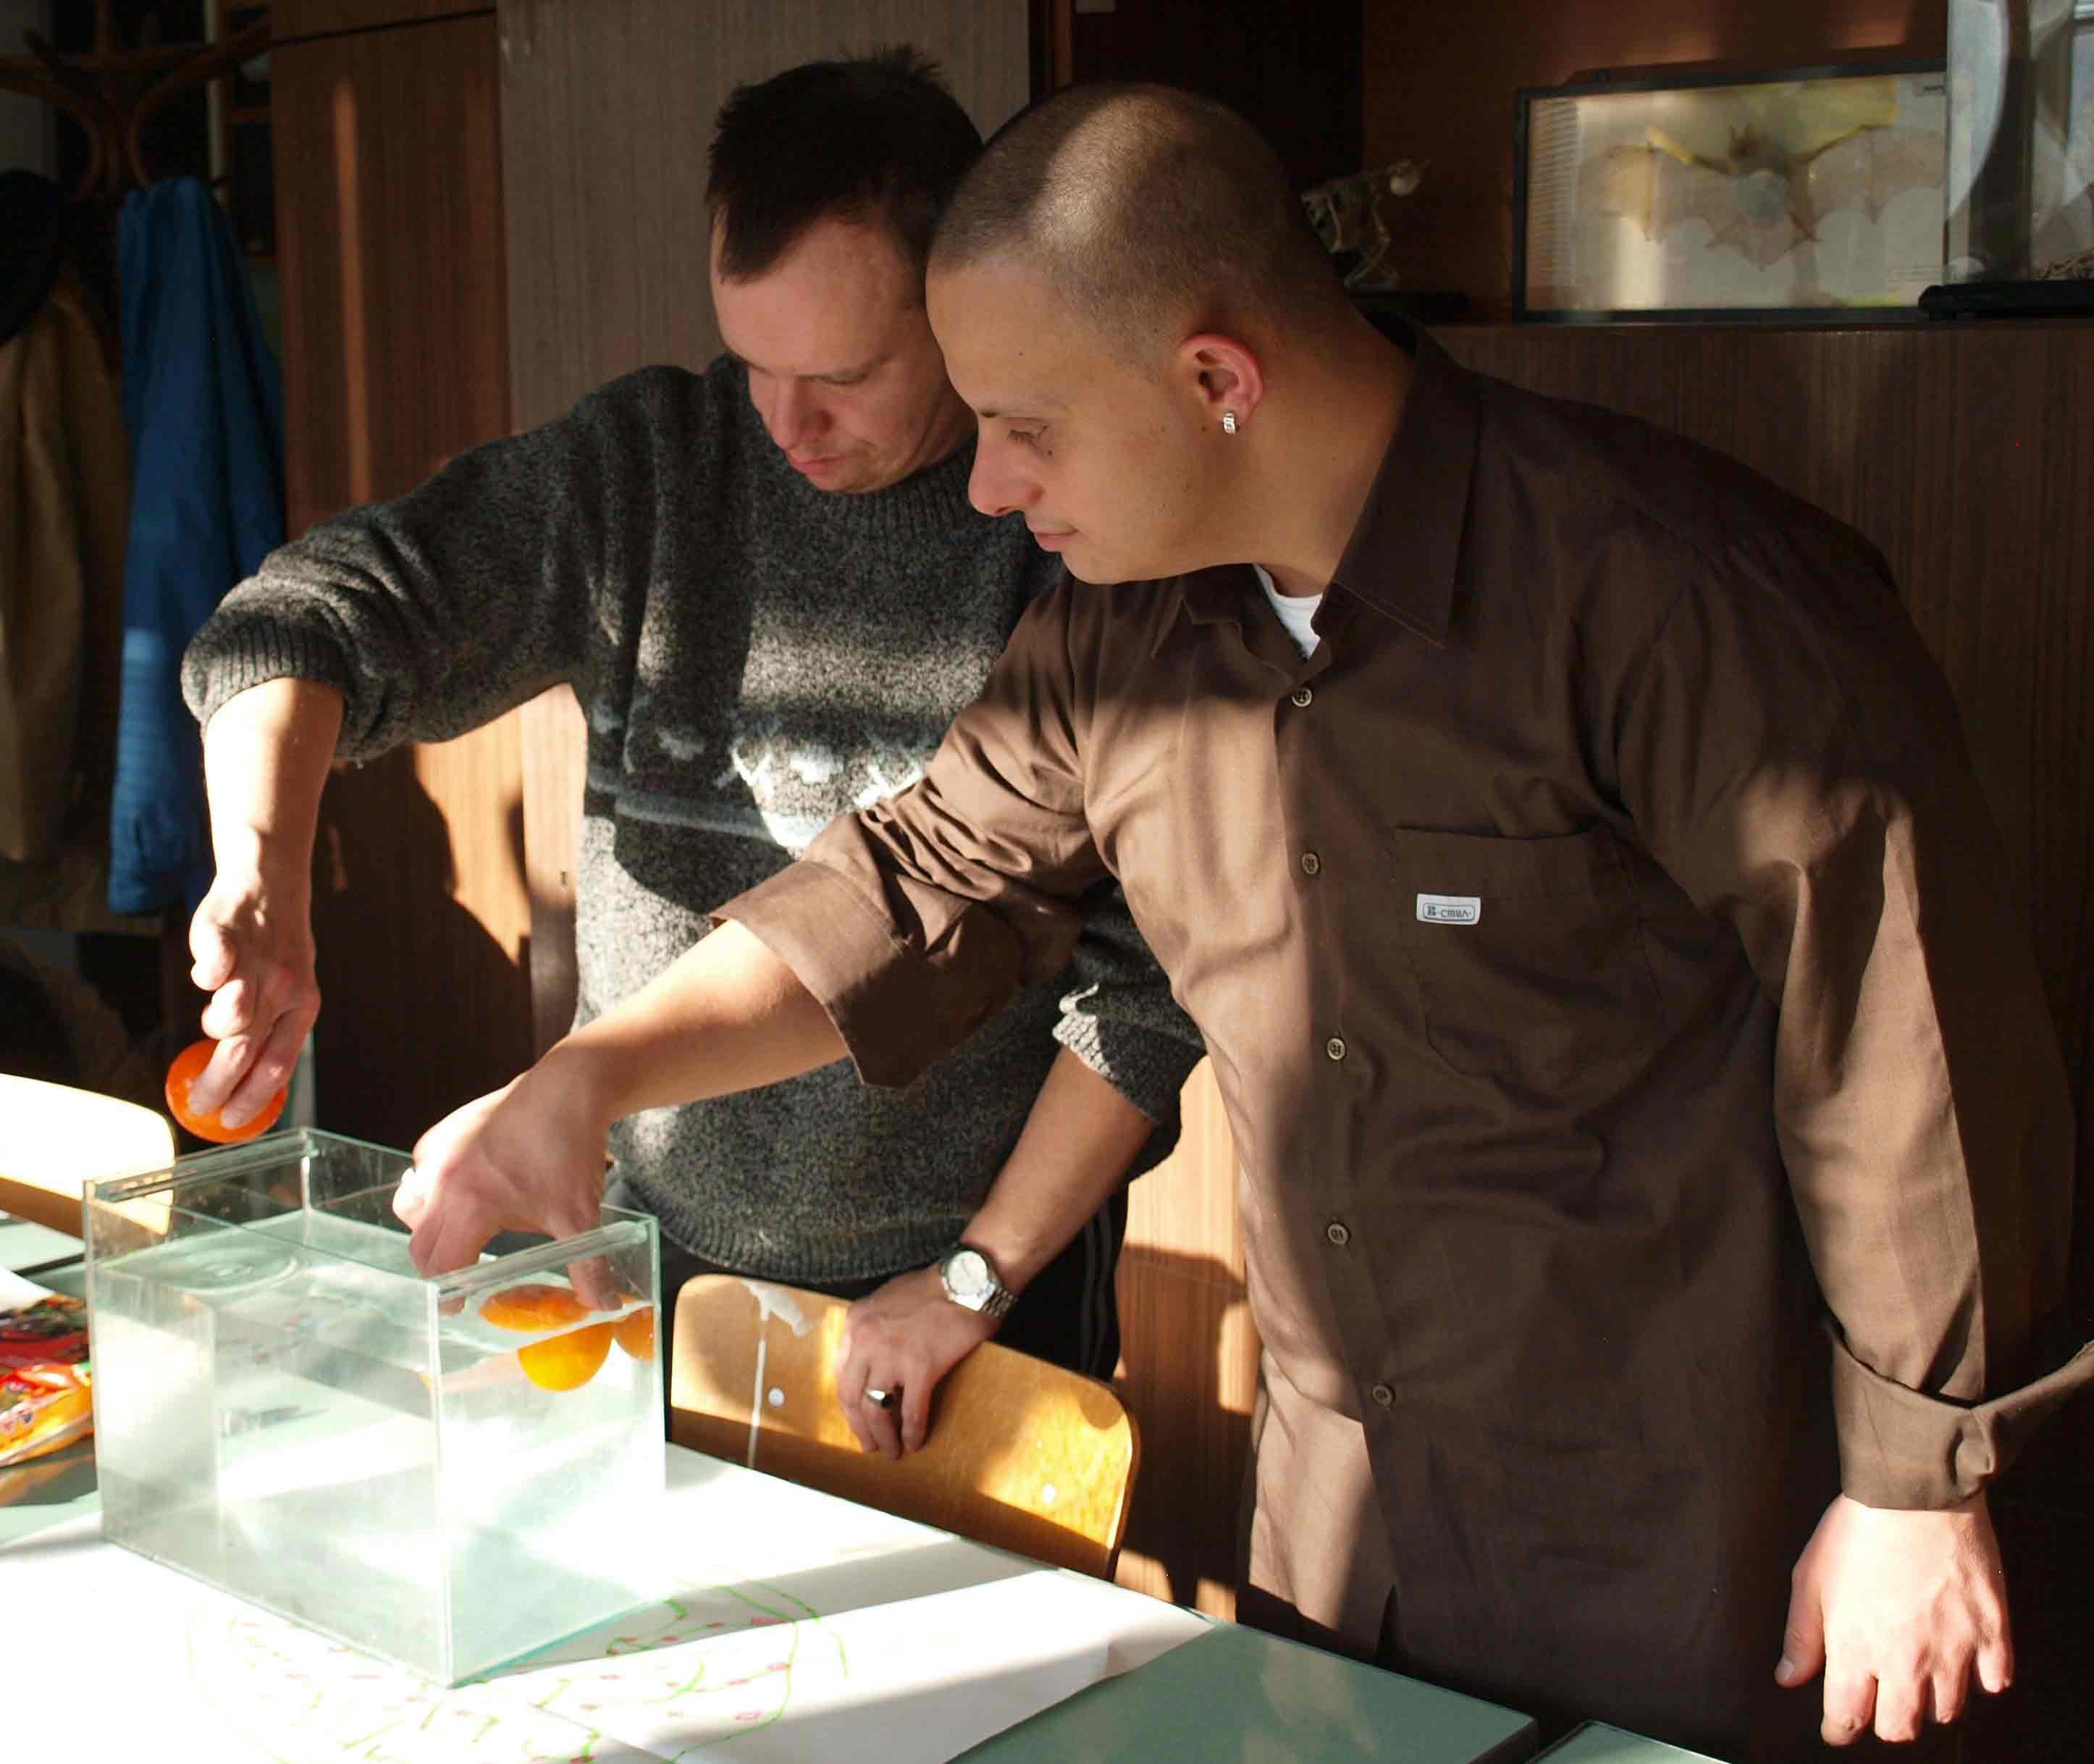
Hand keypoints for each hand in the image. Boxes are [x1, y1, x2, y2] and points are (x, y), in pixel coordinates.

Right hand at [185, 867, 318, 1126]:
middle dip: (218, 1084)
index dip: (253, 1098)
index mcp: (303, 1005)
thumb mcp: (291, 989)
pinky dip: (206, 976)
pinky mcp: (224, 934)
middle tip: (198, 1103)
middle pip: (246, 1050)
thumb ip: (270, 1028)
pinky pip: (212, 966)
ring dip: (216, 1027)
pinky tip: (206, 978)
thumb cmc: (275, 948)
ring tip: (212, 1022)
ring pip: (232, 1013)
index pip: (278, 1064)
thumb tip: (244, 1081)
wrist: (271, 885)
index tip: (228, 1121)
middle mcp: (283, 987)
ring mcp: (255, 961)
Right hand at [392, 1060, 618, 1306]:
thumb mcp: (581, 1214)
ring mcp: (436, 1153)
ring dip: (427, 1228)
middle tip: (459, 1278)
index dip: (448, 1294)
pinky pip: (421, 1174)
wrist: (568, 1088)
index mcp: (471, 1205)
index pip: (442, 1266)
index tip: (457, 1306)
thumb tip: (603, 1306)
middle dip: (437, 1267)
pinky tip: (464, 1191)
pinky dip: (432, 1190)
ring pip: (410, 1207)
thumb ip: (587, 1265)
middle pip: (420, 1243)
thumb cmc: (570, 1151)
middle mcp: (443, 1180)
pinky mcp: (440, 1133)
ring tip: (459, 1234)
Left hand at [835, 1266, 999, 1458]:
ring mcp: (892, 1355)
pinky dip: (913, 1431)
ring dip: (882, 1436)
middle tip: (869, 1444)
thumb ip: (873, 1326)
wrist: (967, 1279)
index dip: (849, 1401)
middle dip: (859, 1426)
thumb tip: (871, 1358)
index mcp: (856, 1322)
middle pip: (852, 1395)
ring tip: (891, 1450)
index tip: (857, 1415)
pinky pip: (912, 1410)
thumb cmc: (933, 1287)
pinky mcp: (921, 1367)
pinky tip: (916, 1442)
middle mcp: (866, 1340)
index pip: (841, 1371)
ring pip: (876, 1408)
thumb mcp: (887, 1299)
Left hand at [1777, 1491, 2012, 1744]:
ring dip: (1931, 1701)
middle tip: (1881, 1699)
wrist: (1913, 1495)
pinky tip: (1963, 1659)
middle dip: (1885, 1722)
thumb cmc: (1856, 1532)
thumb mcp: (1809, 1580)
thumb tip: (1788, 1677)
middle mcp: (1906, 1663)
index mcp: (1856, 1651)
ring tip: (1919, 1675)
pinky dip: (1980, 1679)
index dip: (1839, 1729)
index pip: (1847, 1720)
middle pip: (1901, 1729)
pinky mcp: (1991, 1634)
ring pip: (1948, 1712)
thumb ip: (1801, 1636)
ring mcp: (1954, 1652)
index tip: (1837, 1727)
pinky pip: (1995, 1683)